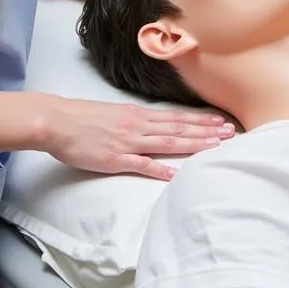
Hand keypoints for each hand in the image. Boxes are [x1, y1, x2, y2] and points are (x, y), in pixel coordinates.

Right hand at [42, 97, 235, 180]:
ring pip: (167, 142)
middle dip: (207, 131)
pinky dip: (160, 169)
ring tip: (215, 146)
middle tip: (230, 132)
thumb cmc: (83, 117)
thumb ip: (136, 120)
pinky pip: (141, 165)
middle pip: (179, 128)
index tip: (221, 121)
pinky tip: (176, 174)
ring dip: (193, 144)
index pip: (177, 117)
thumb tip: (153, 125)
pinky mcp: (114, 159)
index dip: (201, 120)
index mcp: (138, 115)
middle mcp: (138, 125)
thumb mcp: (115, 113)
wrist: (57, 121)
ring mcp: (128, 142)